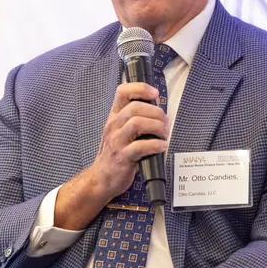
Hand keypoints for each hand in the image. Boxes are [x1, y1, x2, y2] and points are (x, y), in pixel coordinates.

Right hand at [54, 83, 168, 229]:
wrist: (101, 178)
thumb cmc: (115, 153)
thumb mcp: (120, 131)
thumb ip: (135, 117)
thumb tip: (157, 107)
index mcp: (114, 116)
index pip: (122, 92)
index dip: (140, 88)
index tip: (154, 94)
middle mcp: (114, 126)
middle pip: (135, 107)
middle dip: (156, 113)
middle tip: (165, 122)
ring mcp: (117, 141)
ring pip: (137, 123)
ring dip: (157, 127)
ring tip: (164, 134)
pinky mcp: (123, 157)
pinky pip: (141, 147)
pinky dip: (156, 145)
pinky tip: (161, 147)